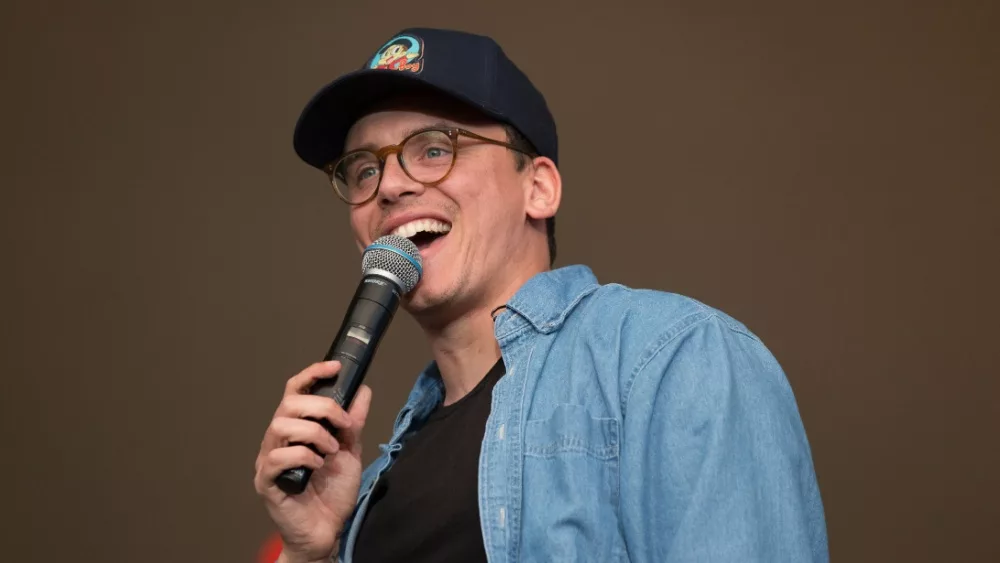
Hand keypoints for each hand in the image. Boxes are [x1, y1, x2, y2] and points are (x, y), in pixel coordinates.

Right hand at [254, 361, 371, 562]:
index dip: (312, 374)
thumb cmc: (332, 493)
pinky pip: (278, 457)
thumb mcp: (350, 451)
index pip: (295, 391)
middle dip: (322, 407)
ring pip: (281, 426)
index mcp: (295, 428)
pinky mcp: (266, 481)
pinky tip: (318, 466)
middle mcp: (277, 440)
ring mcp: (269, 460)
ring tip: (330, 451)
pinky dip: (303, 456)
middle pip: (289, 404)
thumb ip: (352, 423)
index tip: (336, 366)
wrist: (327, 530)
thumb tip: (362, 391)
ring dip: (314, 434)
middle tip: (342, 425)